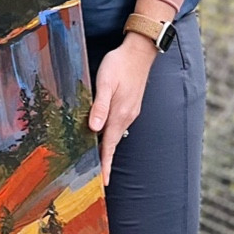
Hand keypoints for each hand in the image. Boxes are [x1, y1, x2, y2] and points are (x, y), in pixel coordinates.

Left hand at [89, 34, 156, 184]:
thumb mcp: (106, 83)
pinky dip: (109, 134)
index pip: (110, 146)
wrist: (139, 51)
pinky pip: (118, 125)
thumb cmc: (119, 64)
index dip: (105, 164)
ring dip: (106, 147)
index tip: (103, 182)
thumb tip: (93, 129)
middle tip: (96, 175)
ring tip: (96, 158)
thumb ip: (99, 106)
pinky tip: (101, 133)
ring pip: (115, 134)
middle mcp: (126, 116)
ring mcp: (129, 111)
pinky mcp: (130, 105)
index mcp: (119, 114)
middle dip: (105, 159)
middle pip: (112, 143)